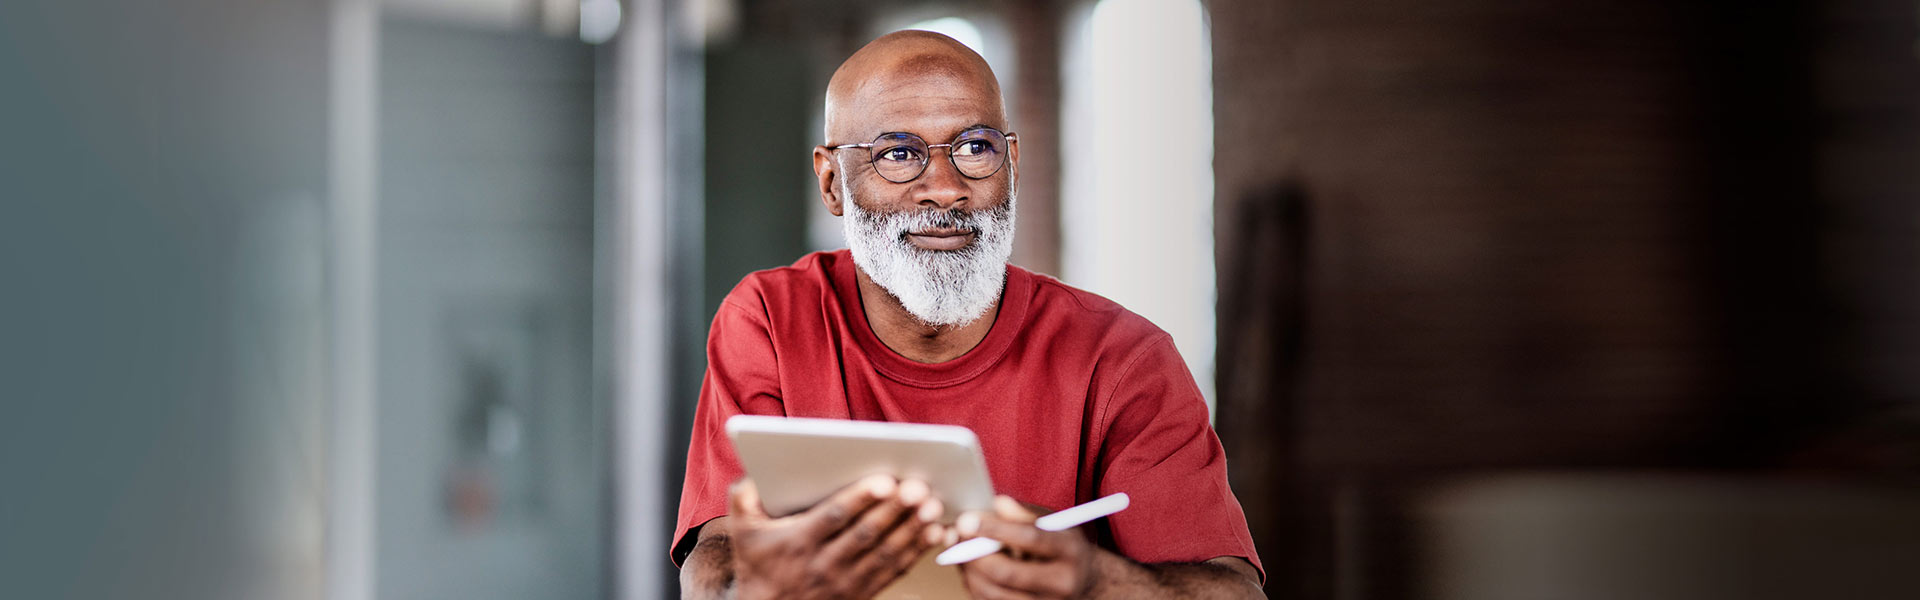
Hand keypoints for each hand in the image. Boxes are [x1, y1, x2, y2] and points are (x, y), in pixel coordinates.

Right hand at [727, 474, 945, 599]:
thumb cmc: (758, 563)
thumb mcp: (743, 530)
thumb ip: (744, 497)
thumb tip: (755, 472)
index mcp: (798, 542)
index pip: (834, 517)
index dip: (860, 498)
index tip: (884, 481)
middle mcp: (823, 564)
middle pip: (866, 534)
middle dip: (895, 510)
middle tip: (919, 488)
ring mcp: (845, 582)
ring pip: (885, 553)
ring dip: (911, 529)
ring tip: (933, 507)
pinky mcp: (862, 593)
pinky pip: (893, 572)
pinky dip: (916, 552)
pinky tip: (934, 533)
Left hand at [955, 496, 1098, 599]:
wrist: (1086, 583)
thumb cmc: (1065, 547)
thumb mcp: (1056, 523)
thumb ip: (1025, 513)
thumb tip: (996, 503)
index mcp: (1071, 552)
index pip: (1031, 539)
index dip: (995, 529)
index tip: (967, 519)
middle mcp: (1062, 583)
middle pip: (1008, 573)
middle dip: (974, 555)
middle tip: (955, 538)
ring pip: (995, 595)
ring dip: (969, 572)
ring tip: (959, 551)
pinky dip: (975, 587)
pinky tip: (971, 570)